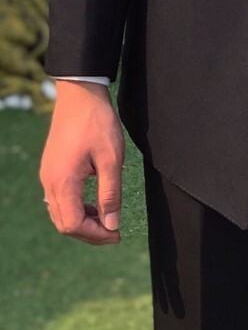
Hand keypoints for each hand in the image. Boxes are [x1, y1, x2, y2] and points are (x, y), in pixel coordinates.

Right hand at [39, 81, 123, 244]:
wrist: (80, 94)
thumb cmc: (97, 122)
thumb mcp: (111, 158)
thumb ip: (110, 193)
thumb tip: (111, 224)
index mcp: (63, 182)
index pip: (73, 224)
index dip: (95, 235)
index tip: (117, 234)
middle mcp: (49, 182)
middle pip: (64, 223)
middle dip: (89, 233)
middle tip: (113, 231)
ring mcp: (48, 175)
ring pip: (60, 213)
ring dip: (82, 221)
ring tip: (107, 218)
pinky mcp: (51, 169)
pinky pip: (59, 199)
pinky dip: (76, 208)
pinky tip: (94, 202)